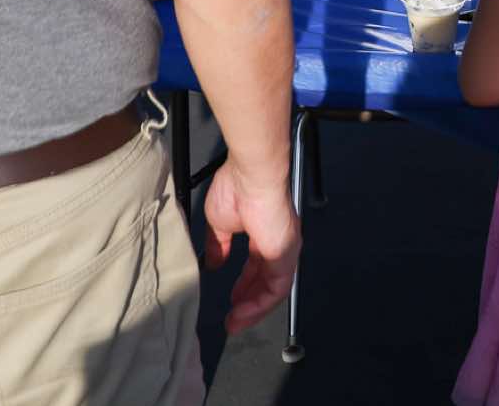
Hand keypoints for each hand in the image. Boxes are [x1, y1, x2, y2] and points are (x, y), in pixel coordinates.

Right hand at [201, 165, 299, 333]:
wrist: (252, 175)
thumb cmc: (236, 189)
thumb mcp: (219, 223)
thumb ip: (218, 245)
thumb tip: (213, 263)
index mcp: (264, 231)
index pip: (257, 264)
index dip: (245, 282)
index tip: (232, 296)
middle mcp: (278, 242)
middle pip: (266, 279)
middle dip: (249, 300)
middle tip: (233, 317)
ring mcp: (284, 250)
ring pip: (273, 289)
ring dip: (253, 308)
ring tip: (235, 322)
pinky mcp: (285, 256)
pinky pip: (276, 290)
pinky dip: (259, 305)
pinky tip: (242, 313)